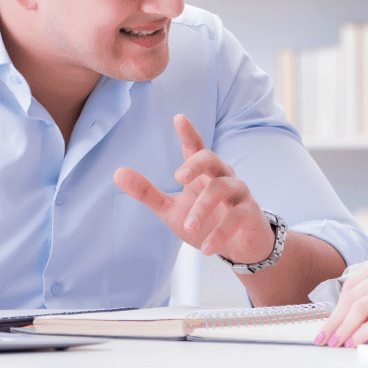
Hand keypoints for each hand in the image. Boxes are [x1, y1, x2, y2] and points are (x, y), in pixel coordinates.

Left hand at [114, 114, 276, 264]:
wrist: (239, 249)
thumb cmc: (205, 223)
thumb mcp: (171, 209)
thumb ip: (147, 193)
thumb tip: (117, 173)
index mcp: (202, 174)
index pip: (195, 148)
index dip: (188, 133)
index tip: (178, 118)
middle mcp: (222, 177)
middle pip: (211, 159)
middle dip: (195, 164)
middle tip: (179, 177)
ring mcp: (238, 193)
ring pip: (221, 188)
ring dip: (202, 208)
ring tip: (188, 227)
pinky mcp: (250, 213)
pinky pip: (236, 217)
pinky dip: (220, 233)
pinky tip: (207, 248)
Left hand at [315, 250, 367, 346]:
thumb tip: (350, 311)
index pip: (352, 284)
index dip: (335, 307)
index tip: (327, 323)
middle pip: (352, 296)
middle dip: (334, 320)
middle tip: (325, 337)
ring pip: (361, 308)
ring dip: (344, 329)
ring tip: (337, 343)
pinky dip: (362, 333)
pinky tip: (356, 341)